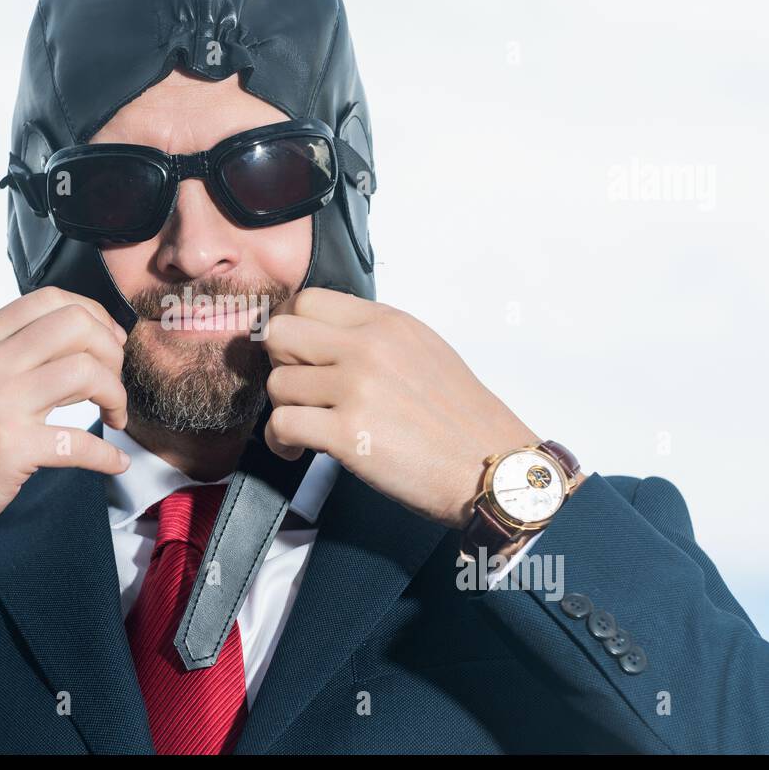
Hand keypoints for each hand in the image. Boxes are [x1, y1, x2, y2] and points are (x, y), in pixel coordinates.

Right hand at [0, 287, 130, 565]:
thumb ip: (2, 353)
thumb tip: (66, 341)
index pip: (49, 299)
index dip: (93, 316)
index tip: (108, 343)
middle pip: (77, 325)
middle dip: (112, 350)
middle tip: (113, 382)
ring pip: (87, 372)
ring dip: (116, 395)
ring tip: (114, 417)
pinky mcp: (12, 450)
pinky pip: (82, 442)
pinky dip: (108, 455)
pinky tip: (114, 462)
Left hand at [261, 288, 552, 528]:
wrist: (492, 469)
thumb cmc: (461, 420)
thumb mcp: (424, 352)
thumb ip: (374, 338)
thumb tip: (322, 341)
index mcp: (387, 323)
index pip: (308, 300)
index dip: (294, 329)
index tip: (298, 355)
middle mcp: (368, 347)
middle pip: (281, 333)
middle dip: (280, 363)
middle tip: (297, 388)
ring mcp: (356, 388)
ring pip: (277, 382)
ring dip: (282, 408)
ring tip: (303, 427)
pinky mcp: (346, 432)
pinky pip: (281, 423)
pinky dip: (280, 441)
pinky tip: (296, 450)